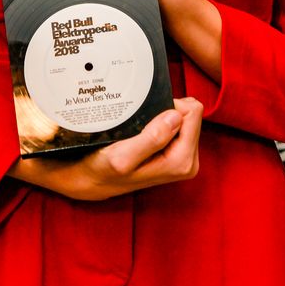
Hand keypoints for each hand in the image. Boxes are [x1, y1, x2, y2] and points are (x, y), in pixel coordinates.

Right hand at [8, 98, 202, 199]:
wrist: (91, 179)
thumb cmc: (104, 168)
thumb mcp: (122, 156)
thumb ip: (152, 139)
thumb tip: (176, 116)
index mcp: (181, 162)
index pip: (193, 114)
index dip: (170, 105)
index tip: (148, 113)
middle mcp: (187, 163)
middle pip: (192, 115)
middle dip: (168, 110)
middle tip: (142, 120)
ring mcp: (182, 159)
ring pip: (185, 118)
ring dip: (163, 115)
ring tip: (140, 126)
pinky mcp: (176, 154)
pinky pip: (178, 125)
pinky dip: (162, 120)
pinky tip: (144, 129)